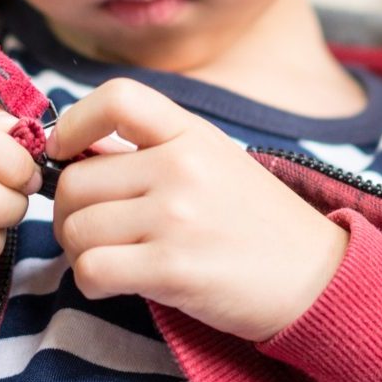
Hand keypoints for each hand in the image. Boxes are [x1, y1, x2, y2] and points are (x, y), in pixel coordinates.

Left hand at [49, 78, 349, 341]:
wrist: (315, 278)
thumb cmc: (257, 223)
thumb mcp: (214, 163)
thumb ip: (153, 152)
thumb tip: (74, 154)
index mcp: (192, 133)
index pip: (116, 98)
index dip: (73, 123)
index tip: (66, 152)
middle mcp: (182, 167)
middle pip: (76, 181)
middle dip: (71, 211)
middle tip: (96, 232)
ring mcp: (176, 217)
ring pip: (76, 229)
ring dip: (80, 251)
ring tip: (114, 259)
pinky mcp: (172, 269)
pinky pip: (91, 270)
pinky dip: (92, 281)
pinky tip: (118, 283)